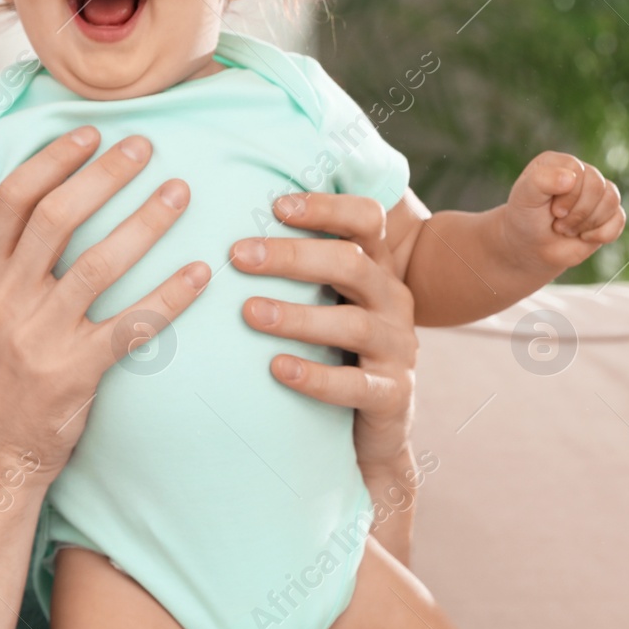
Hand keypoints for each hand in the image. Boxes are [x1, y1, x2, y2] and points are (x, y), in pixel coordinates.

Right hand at [0, 127, 210, 478]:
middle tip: (144, 146)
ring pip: (99, 263)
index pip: (14, 197)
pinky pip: (132, 324)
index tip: (92, 132)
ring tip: (179, 192)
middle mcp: (4, 297)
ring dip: (146, 221)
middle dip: (104, 175)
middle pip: (57, 217)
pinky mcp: (74, 370)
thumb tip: (52, 198)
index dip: (54, 158)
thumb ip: (11, 258)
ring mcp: (39, 335)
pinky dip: (171, 294)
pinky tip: (201, 272)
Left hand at [230, 193, 416, 479]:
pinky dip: (315, 377)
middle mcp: (392, 299)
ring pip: (352, 324)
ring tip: (249, 312)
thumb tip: (231, 231)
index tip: (276, 206)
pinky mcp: (392, 393)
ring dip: (297, 316)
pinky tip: (277, 368)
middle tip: (238, 255)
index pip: (365, 220)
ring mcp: (397, 347)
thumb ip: (297, 265)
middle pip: (351, 264)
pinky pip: (354, 385)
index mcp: (376, 267)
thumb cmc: (334, 346)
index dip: (326, 208)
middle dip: (293, 257)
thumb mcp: (325, 298)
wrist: (374, 423)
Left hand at [501, 151, 625, 273]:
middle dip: (578, 212)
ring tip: (567, 229)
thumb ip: (540, 181)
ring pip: (612, 200)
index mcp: (559, 162)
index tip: (553, 211)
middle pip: (598, 186)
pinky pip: (619, 218)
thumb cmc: (526, 218)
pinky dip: (602, 233)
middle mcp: (580, 173)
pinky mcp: (608, 212)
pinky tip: (583, 236)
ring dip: (587, 223)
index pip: (578, 170)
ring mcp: (596, 192)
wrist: (532, 246)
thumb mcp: (524, 197)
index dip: (570, 195)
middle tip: (558, 224)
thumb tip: (571, 177)